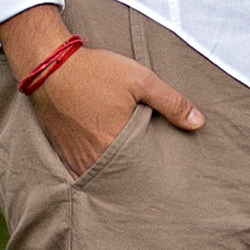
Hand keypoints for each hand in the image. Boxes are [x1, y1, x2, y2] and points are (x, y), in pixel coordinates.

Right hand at [25, 38, 203, 180]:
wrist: (50, 64)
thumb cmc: (96, 71)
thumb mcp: (141, 80)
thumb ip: (171, 103)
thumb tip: (199, 123)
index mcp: (114, 143)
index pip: (140, 172)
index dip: (151, 175)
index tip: (162, 177)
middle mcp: (92, 156)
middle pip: (118, 178)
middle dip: (132, 180)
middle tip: (148, 184)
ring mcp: (73, 156)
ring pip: (98, 176)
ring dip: (111, 177)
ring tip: (127, 178)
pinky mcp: (61, 150)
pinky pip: (79, 171)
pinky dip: (91, 171)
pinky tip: (102, 167)